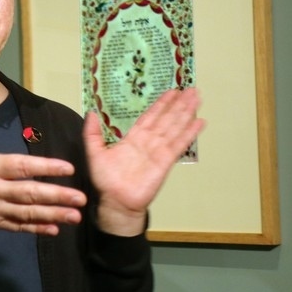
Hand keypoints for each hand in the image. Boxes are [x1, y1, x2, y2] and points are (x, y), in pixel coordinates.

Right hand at [0, 99, 86, 237]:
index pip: (21, 166)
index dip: (45, 167)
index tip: (67, 168)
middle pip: (29, 193)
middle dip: (57, 196)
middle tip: (80, 198)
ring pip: (27, 212)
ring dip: (53, 214)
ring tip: (75, 215)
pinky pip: (17, 226)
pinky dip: (36, 228)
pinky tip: (54, 228)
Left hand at [83, 88, 204, 235]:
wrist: (115, 202)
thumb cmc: (106, 181)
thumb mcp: (94, 152)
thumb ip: (92, 133)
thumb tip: (91, 113)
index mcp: (133, 139)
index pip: (150, 117)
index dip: (161, 104)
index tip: (171, 92)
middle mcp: (148, 142)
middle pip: (166, 119)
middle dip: (178, 104)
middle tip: (191, 89)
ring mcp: (157, 151)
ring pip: (174, 127)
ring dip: (185, 113)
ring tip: (197, 98)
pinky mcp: (164, 162)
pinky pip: (178, 145)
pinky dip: (189, 133)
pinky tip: (199, 122)